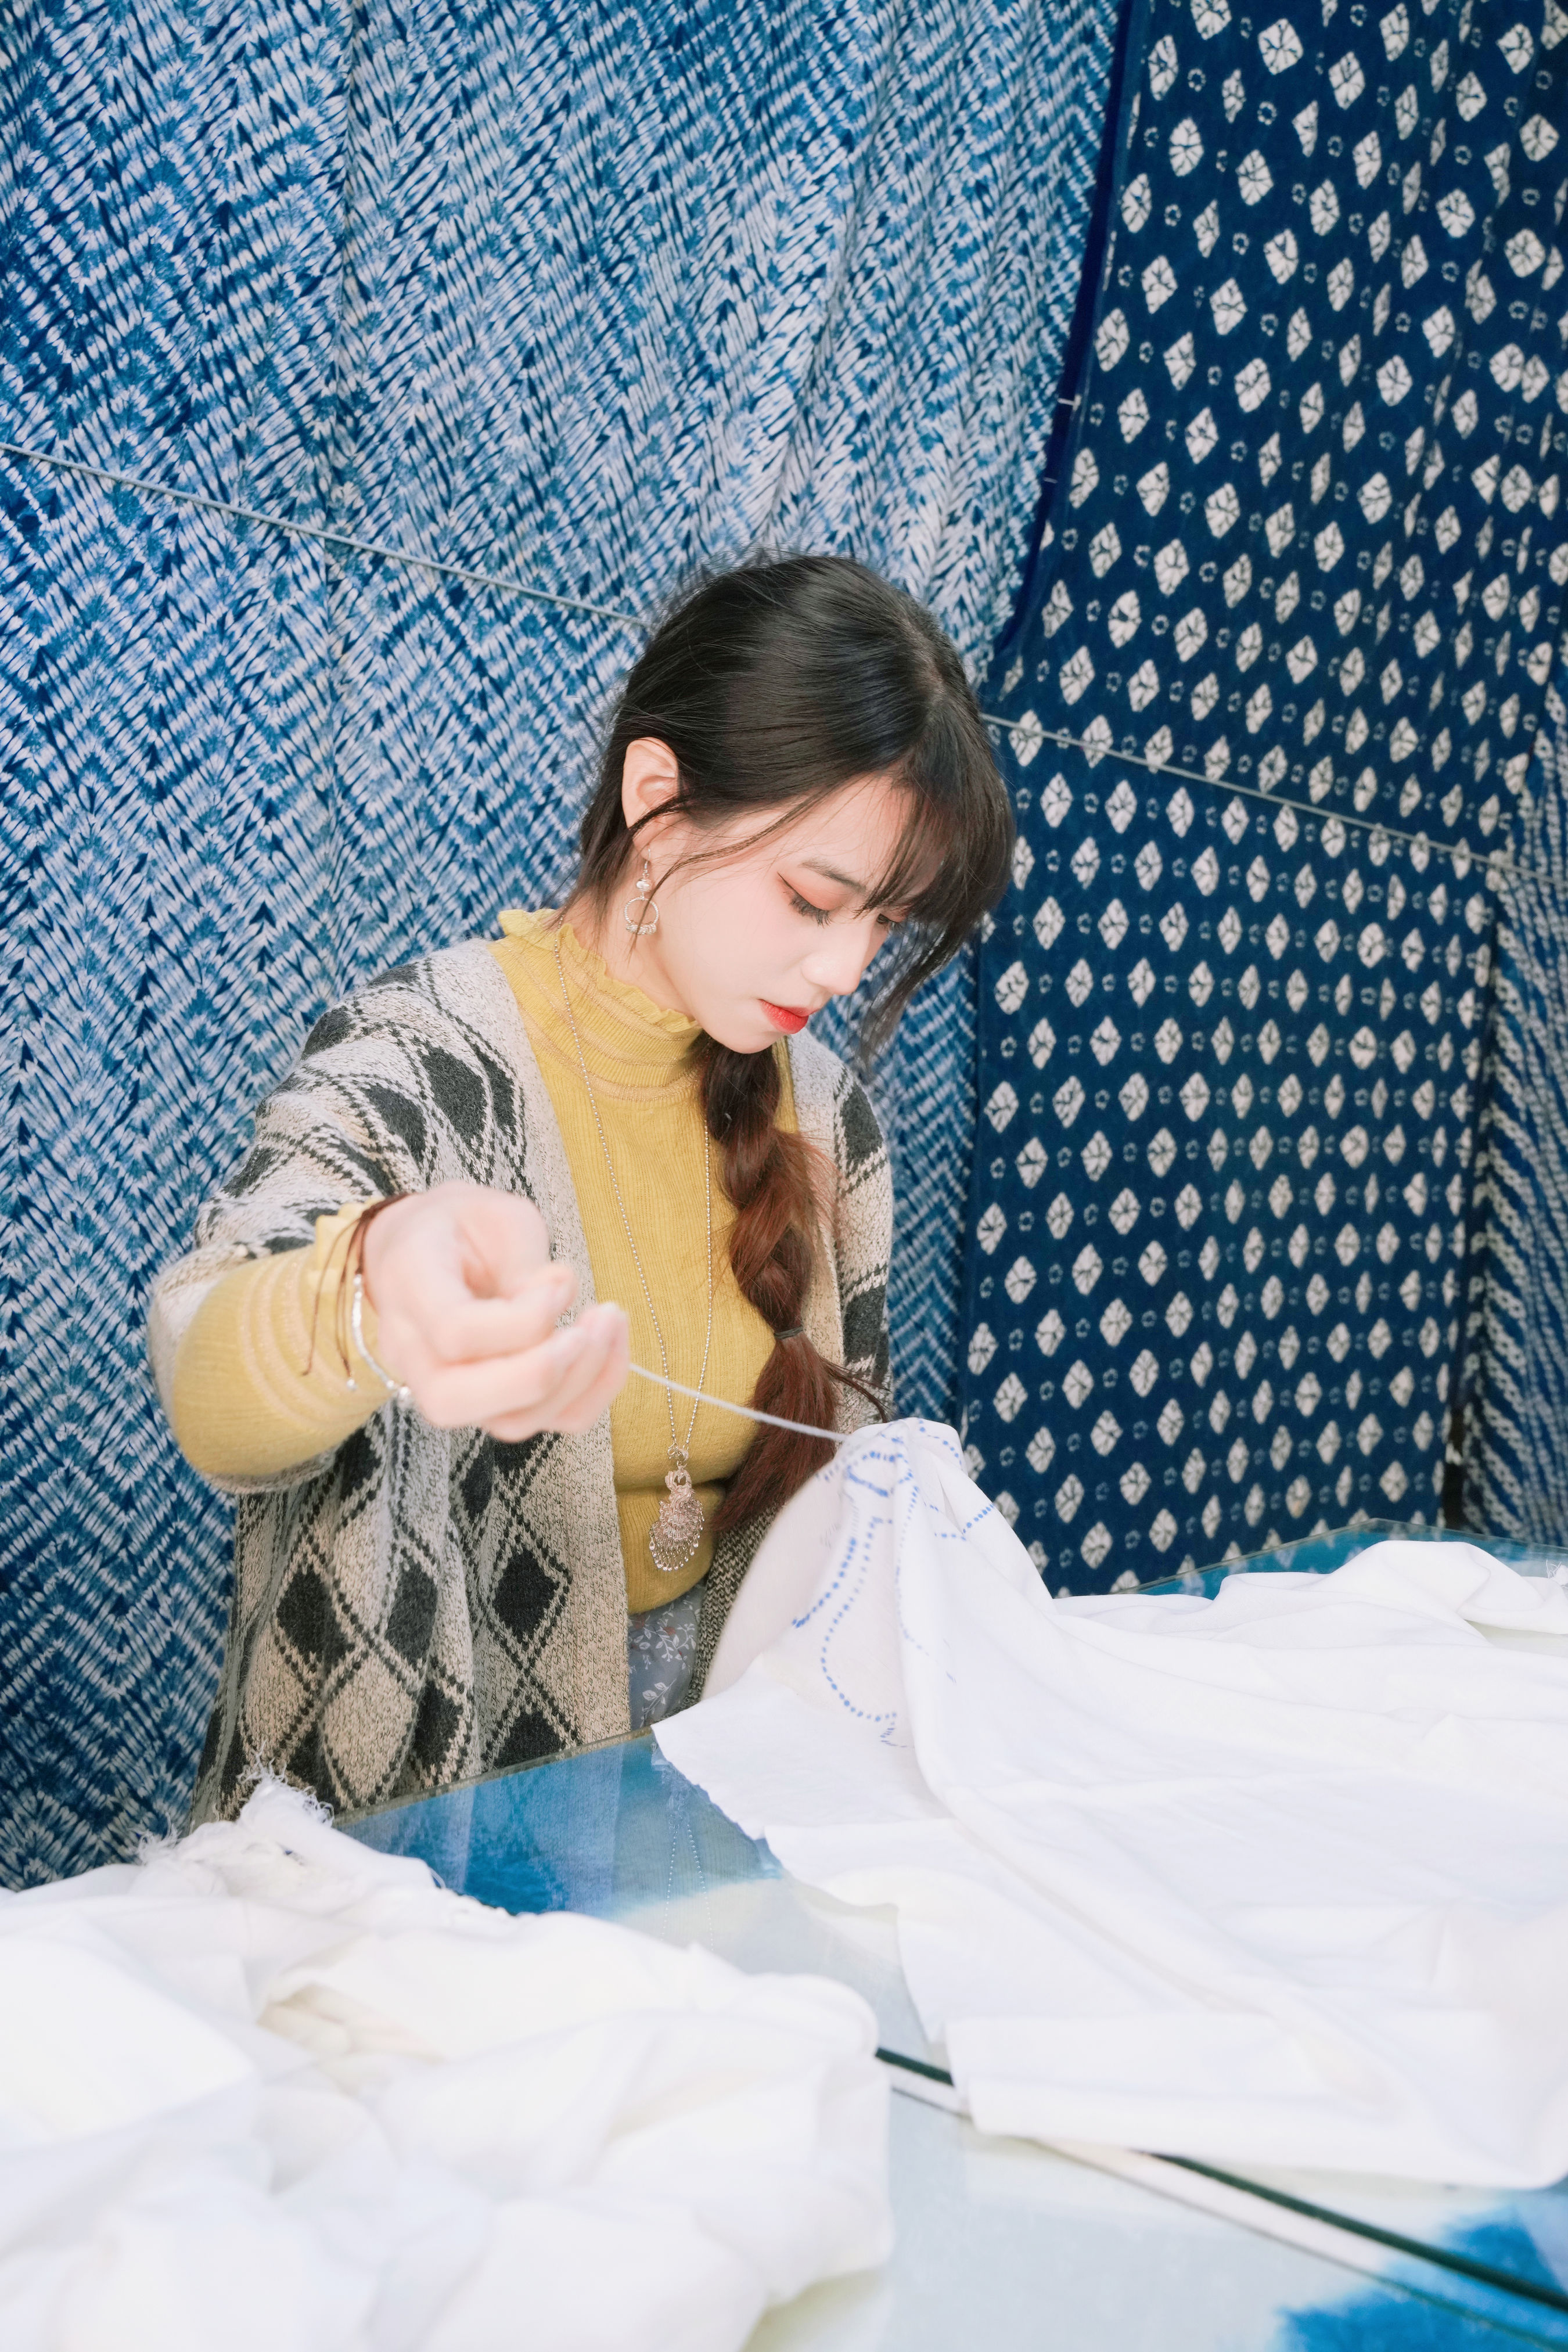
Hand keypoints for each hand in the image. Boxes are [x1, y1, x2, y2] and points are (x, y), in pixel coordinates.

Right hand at [359, 1183, 628, 1440]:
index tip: (559, 1282)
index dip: (522, 1318)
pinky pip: (545, 1421)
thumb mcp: (495, 1213)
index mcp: (408, 1285)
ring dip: (578, 1382)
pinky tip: (612, 1343)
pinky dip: (592, 1392)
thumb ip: (523, 1257)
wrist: (427, 1248)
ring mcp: (448, 1385)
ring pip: (508, 1423)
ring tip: (608, 1323)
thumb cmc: (463, 1225)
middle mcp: (413, 1350)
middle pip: (457, 1401)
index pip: (453, 1332)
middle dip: (541, 1372)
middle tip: (589, 1327)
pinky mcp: (492, 1402)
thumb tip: (559, 1297)